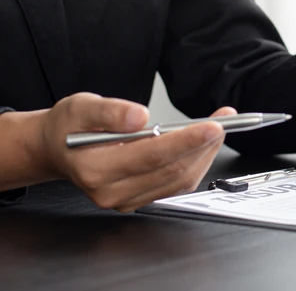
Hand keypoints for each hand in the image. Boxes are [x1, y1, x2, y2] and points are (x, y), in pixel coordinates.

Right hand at [33, 93, 233, 211]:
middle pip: (171, 171)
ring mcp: (125, 200)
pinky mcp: (138, 200)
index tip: (213, 126)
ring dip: (205, 154)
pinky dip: (195, 163)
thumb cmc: (69, 126)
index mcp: (95, 169)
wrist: (57, 148)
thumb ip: (110, 111)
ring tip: (219, 127)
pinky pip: (176, 186)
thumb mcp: (81, 107)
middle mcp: (110, 192)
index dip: (186, 141)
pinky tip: (203, 144)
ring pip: (179, 181)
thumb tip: (140, 116)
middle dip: (203, 144)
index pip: (151, 156)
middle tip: (225, 120)